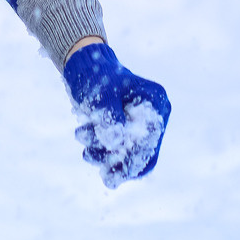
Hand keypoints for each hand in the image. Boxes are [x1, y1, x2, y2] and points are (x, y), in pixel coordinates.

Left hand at [62, 42, 169, 187]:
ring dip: (105, 155)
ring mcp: (140, 122)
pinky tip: (88, 151)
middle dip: (120, 162)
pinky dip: (104, 152)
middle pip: (143, 150)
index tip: (117, 174)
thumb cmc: (95, 74)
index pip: (150, 139)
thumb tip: (114, 143)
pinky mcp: (127, 127)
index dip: (134, 159)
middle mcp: (153, 113)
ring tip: (84, 144)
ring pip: (128, 152)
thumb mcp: (100, 94)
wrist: (84, 64)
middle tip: (103, 174)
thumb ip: (109, 117)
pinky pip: (119, 149)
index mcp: (155, 101)